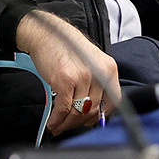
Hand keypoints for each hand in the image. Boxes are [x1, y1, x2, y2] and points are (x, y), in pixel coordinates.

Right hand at [15, 10, 121, 134]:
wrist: (44, 32)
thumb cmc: (64, 47)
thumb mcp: (89, 61)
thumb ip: (96, 83)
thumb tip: (93, 111)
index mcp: (108, 68)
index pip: (114, 101)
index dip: (102, 115)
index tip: (91, 122)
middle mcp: (98, 73)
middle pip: (94, 109)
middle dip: (81, 122)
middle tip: (70, 126)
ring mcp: (82, 76)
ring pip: (78, 111)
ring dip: (67, 124)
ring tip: (59, 127)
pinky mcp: (64, 80)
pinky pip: (64, 108)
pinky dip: (58, 119)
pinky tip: (53, 123)